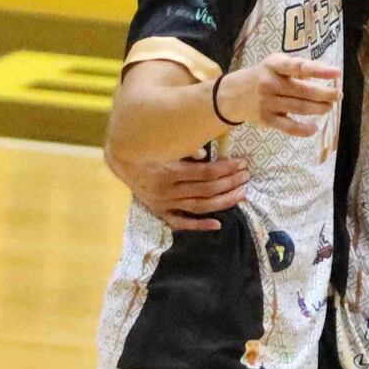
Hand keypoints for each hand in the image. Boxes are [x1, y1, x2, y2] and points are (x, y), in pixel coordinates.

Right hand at [116, 152, 248, 229]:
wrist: (122, 159)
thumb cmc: (149, 146)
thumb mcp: (165, 143)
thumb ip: (184, 148)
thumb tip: (205, 152)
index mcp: (168, 171)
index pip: (205, 173)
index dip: (226, 168)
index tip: (241, 163)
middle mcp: (166, 190)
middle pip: (206, 190)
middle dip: (230, 183)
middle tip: (246, 176)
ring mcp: (164, 203)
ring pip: (199, 206)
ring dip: (223, 202)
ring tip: (242, 194)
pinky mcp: (160, 211)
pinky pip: (180, 223)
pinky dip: (198, 225)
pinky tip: (217, 225)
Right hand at [217, 54, 340, 135]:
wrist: (232, 94)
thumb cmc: (264, 76)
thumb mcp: (276, 65)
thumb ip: (300, 67)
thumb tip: (328, 71)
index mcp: (274, 66)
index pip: (298, 67)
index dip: (319, 71)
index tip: (337, 73)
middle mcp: (269, 83)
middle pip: (302, 91)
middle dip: (325, 94)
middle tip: (338, 95)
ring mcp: (267, 102)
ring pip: (299, 108)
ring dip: (318, 109)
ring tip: (328, 107)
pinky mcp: (266, 119)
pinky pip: (288, 126)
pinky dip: (303, 129)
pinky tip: (314, 128)